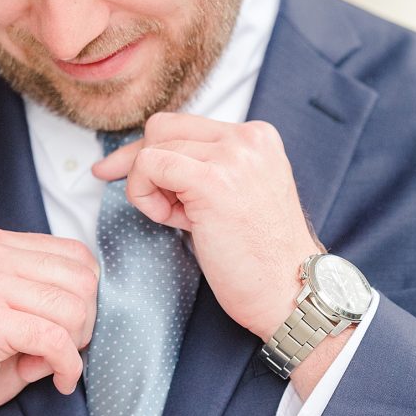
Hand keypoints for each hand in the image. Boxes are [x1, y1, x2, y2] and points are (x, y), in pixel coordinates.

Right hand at [0, 227, 98, 415]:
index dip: (87, 297)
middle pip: (82, 280)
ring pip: (72, 308)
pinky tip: (58, 381)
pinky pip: (54, 338)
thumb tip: (98, 302)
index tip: (71, 328)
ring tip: (51, 364)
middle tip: (64, 351)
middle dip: (85, 323)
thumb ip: (51, 299)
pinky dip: (66, 365)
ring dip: (74, 346)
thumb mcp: (13, 314)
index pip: (77, 255)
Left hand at [92, 113, 320, 339]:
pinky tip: (167, 219)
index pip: (186, 125)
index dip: (154, 151)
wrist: (291, 290)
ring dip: (148, 186)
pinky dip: (144, 193)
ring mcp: (232, 156)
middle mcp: (248, 138)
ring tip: (176, 220)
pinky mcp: (212, 181)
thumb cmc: (262, 257)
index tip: (124, 172)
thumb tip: (147, 161)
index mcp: (258, 138)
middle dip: (140, 163)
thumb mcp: (239, 194)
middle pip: (164, 127)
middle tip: (148, 202)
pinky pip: (150, 166)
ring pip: (153, 147)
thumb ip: (206, 169)